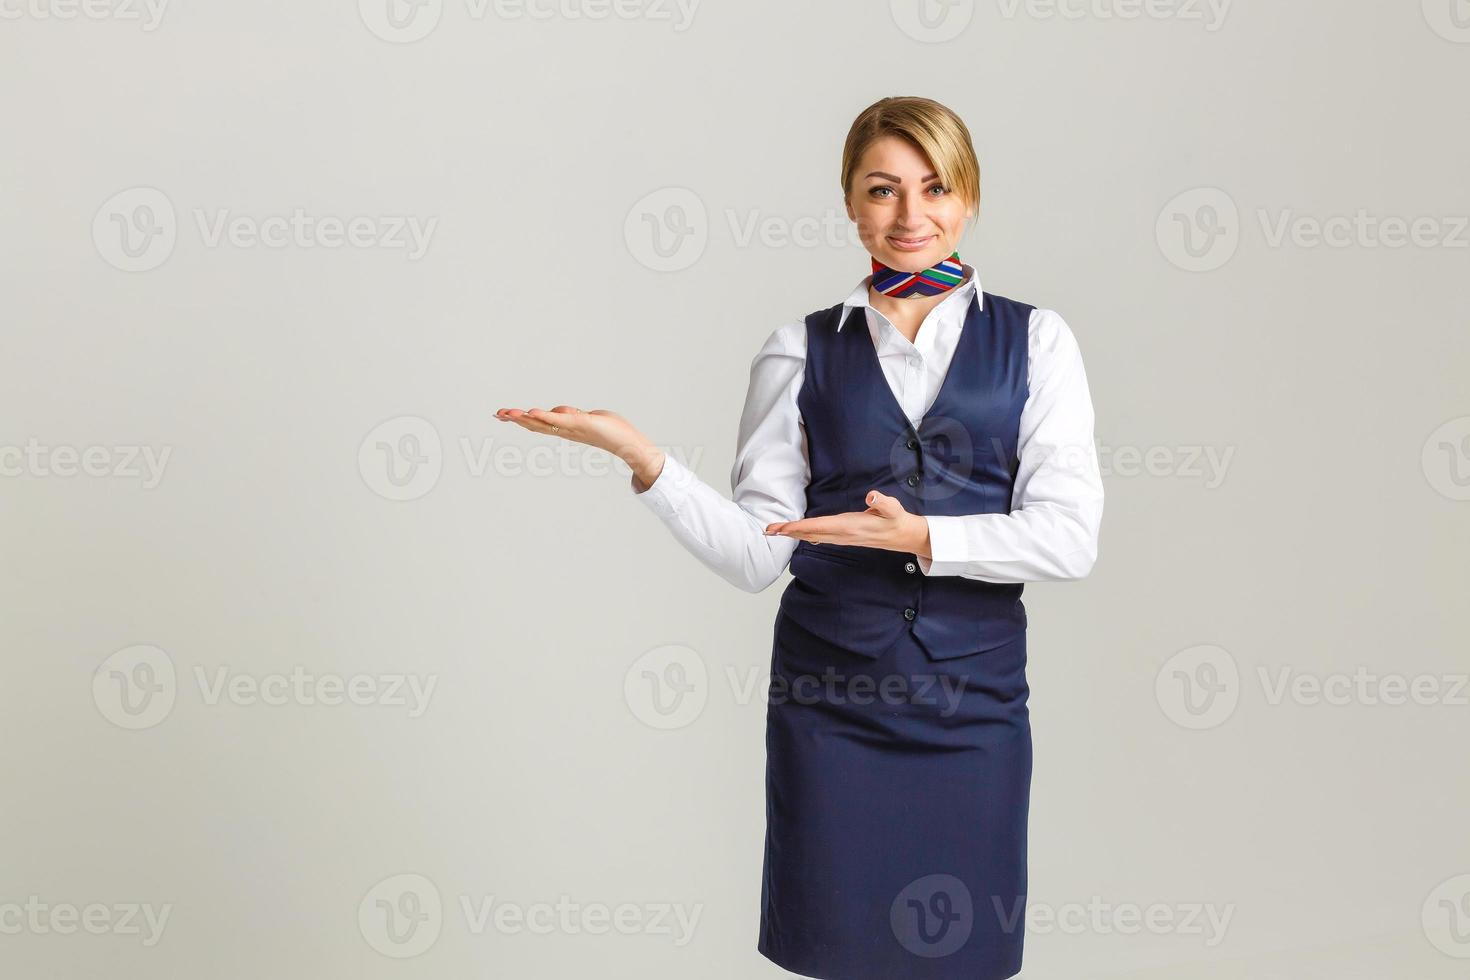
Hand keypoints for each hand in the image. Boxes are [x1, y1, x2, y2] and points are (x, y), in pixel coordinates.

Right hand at [495, 405, 663, 487]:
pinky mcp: (581, 423)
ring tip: (509, 413)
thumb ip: (570, 415)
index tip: (502, 414)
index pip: (538, 423)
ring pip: (544, 422)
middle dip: (516, 419)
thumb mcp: (586, 417)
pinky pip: (560, 420)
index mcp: (564, 429)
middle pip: (535, 424)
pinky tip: (533, 413)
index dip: (520, 419)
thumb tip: (557, 411)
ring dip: (525, 418)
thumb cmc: (610, 430)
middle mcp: (565, 430)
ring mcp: (571, 427)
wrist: (628, 443)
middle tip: (497, 414)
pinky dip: (546, 416)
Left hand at [764, 490, 930, 557]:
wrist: (902, 535)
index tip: (783, 527)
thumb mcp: (893, 508)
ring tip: (774, 531)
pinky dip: (804, 535)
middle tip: (767, 530)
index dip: (799, 527)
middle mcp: (842, 534)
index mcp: (849, 527)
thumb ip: (883, 502)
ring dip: (792, 534)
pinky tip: (795, 535)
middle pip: (809, 534)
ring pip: (812, 537)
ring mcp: (841, 537)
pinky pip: (818, 537)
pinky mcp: (842, 537)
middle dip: (788, 532)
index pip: (819, 527)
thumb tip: (872, 496)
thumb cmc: (895, 519)